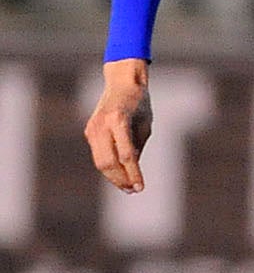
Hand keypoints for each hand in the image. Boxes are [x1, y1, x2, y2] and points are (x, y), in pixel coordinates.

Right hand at [86, 59, 153, 192]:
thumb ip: (136, 147)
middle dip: (121, 179)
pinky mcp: (89, 131)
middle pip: (108, 162)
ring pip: (100, 161)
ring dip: (113, 177)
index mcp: (119, 121)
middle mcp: (102, 125)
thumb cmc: (139, 103)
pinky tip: (119, 174)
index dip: (133, 174)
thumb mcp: (145, 124)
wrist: (121, 82)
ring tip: (127, 187)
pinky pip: (98, 154)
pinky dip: (108, 166)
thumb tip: (131, 170)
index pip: (126, 156)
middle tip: (133, 190)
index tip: (140, 187)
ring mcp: (93, 128)